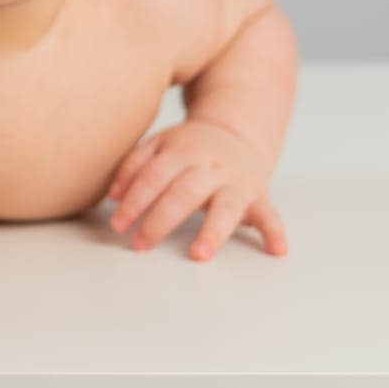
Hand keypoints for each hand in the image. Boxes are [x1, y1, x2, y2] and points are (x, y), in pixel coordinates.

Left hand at [106, 118, 287, 259]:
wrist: (236, 133)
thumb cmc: (188, 147)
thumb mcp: (159, 145)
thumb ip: (133, 166)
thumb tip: (112, 195)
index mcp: (182, 151)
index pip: (154, 177)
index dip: (134, 201)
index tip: (118, 225)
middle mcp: (210, 166)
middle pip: (184, 193)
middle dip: (160, 221)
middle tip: (140, 244)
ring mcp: (236, 182)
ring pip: (225, 207)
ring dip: (212, 231)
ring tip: (198, 255)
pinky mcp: (259, 197)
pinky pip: (270, 215)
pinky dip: (275, 232)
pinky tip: (276, 250)